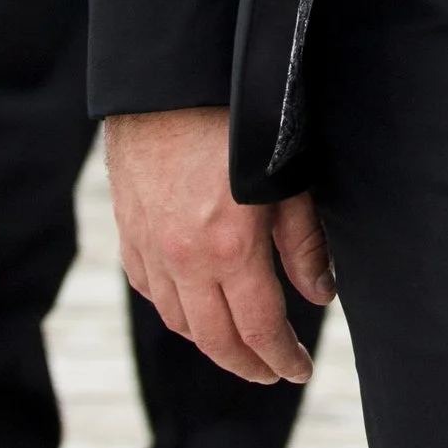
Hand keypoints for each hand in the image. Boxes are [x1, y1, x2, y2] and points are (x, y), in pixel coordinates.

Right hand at [104, 105, 332, 385]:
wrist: (170, 76)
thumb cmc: (239, 117)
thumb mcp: (288, 177)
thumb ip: (303, 243)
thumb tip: (320, 295)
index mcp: (229, 248)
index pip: (258, 330)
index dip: (282, 358)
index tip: (300, 368)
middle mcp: (183, 259)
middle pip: (214, 339)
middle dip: (247, 364)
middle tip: (272, 371)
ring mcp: (149, 246)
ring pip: (177, 319)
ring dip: (209, 339)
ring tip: (237, 341)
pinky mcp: (127, 227)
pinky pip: (147, 287)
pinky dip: (173, 306)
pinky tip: (192, 303)